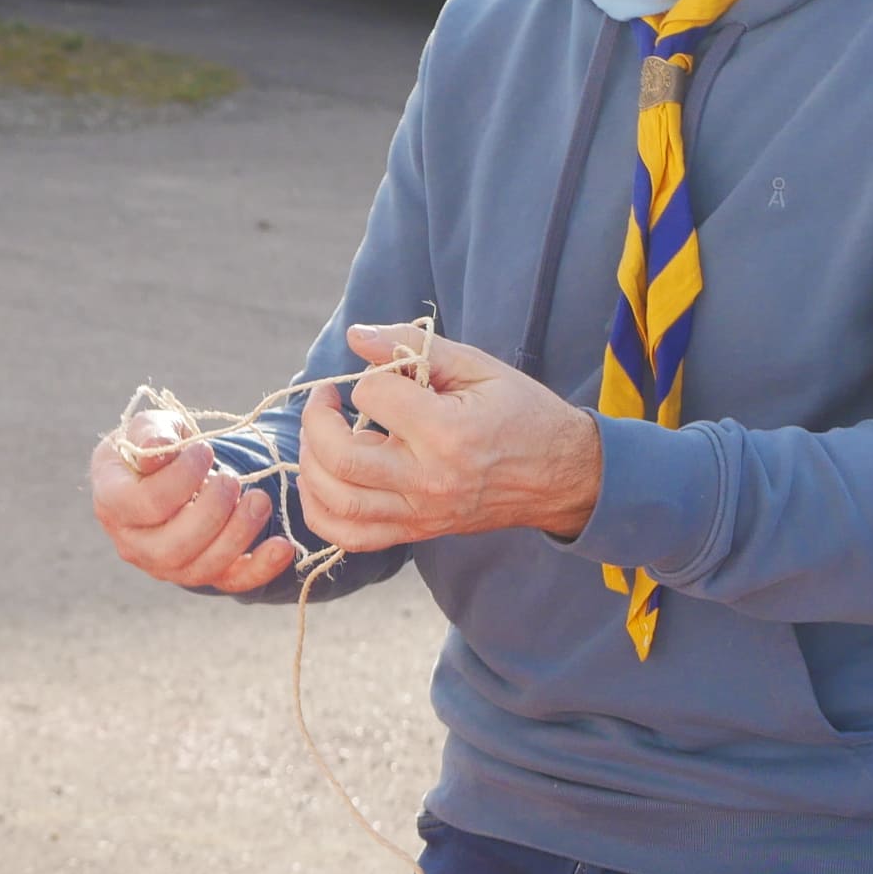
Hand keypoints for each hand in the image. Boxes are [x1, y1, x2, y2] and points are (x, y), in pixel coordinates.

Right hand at [89, 403, 298, 594]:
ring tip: (260, 499)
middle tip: (232, 479)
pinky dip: (260, 568)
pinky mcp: (200, 573)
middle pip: (171, 547)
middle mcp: (133, 544)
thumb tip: (159, 447)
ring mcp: (165, 566)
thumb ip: (151, 433)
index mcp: (113, 503)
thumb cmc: (156, 447)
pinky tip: (283, 547)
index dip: (180, 478)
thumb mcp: (149, 428)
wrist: (166, 474)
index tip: (205, 451)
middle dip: (212, 513)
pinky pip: (230, 582)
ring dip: (238, 535)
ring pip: (200, 569)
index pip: (145, 504)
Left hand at [295, 323, 603, 550]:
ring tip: (318, 437)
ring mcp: (421, 514)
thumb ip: (414, 346)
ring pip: (336, 503)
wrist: (563, 475)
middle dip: (316, 423)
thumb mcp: (477, 367)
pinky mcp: (417, 532)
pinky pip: (350, 538)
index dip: (366, 380)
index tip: (382, 376)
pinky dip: (320, 512)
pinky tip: (321, 481)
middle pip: (340, 460)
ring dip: (310, 465)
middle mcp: (429, 480)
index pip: (373, 398)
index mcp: (448, 433)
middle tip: (324, 401)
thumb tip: (356, 335)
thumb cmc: (522, 414)